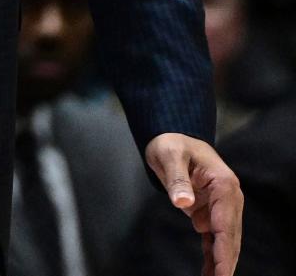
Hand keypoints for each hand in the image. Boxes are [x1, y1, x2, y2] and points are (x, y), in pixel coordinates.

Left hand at [145, 132, 242, 275]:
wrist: (171, 137)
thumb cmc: (172, 143)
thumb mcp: (170, 155)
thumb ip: (177, 179)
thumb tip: (183, 203)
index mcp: (224, 184)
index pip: (226, 225)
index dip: (225, 252)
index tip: (223, 274)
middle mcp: (228, 197)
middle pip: (230, 237)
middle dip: (226, 263)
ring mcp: (221, 206)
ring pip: (224, 241)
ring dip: (220, 263)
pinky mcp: (211, 211)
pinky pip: (214, 238)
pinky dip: (213, 255)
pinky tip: (209, 272)